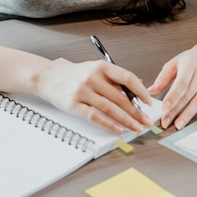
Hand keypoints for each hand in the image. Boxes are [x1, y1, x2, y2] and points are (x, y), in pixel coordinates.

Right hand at [37, 59, 152, 132]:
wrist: (48, 77)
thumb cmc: (74, 74)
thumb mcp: (95, 69)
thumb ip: (114, 77)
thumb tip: (138, 86)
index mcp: (100, 67)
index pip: (126, 78)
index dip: (140, 91)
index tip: (149, 102)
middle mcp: (92, 77)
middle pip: (120, 97)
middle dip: (136, 111)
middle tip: (146, 121)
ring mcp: (82, 91)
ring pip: (109, 109)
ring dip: (126, 120)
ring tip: (136, 128)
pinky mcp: (73, 105)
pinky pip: (95, 117)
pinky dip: (108, 124)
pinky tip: (118, 130)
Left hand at [147, 45, 196, 129]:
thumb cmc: (191, 60)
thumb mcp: (174, 63)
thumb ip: (162, 78)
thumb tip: (150, 91)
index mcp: (189, 65)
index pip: (180, 83)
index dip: (172, 96)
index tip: (164, 107)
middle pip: (188, 95)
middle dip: (176, 110)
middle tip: (166, 121)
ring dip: (188, 115)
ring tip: (179, 124)